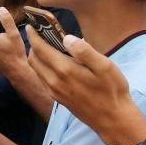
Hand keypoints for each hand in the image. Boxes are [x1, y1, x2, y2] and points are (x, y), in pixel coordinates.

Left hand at [27, 30, 145, 144]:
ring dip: (37, 56)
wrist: (113, 120)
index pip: (40, 48)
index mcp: (64, 70)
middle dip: (33, 44)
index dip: (34, 35)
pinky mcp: (57, 98)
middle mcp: (54, 81)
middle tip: (40, 33)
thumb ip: (84, 51)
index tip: (32, 25)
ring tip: (47, 45)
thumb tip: (66, 38)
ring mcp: (54, 91)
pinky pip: (43, 78)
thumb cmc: (112, 91)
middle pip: (33, 58)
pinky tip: (55, 62)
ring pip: (36, 69)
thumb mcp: (104, 67)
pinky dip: (42, 67)